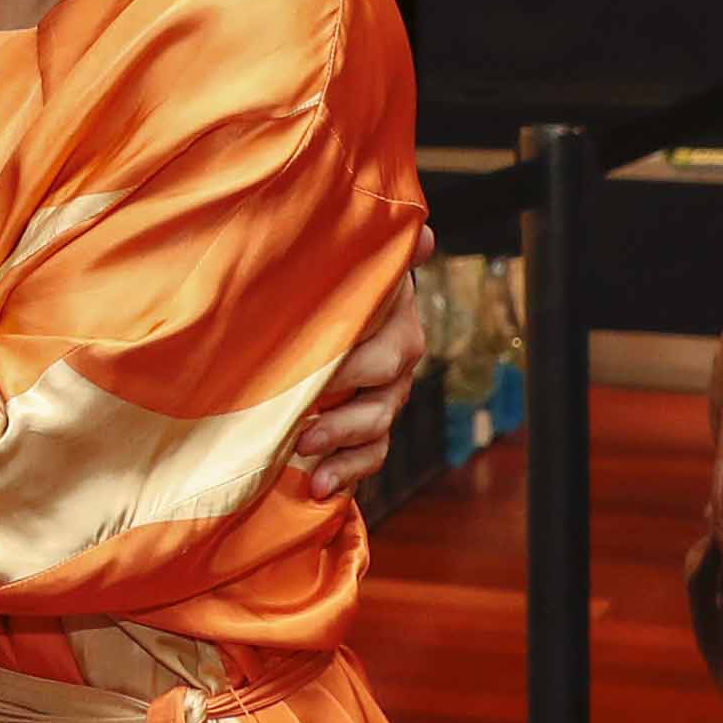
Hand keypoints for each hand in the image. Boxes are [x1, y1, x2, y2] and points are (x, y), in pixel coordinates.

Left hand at [296, 222, 438, 497]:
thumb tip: (423, 234)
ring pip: (377, 431)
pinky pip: (371, 456)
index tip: (315, 382)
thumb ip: (384, 255)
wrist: (336, 296)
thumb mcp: (352, 262)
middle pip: (382, 400)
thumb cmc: (336, 275)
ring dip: (344, 453)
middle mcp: (398, 361)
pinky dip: (347, 474)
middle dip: (342, 420)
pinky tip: (320, 489)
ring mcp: (387, 395)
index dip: (351, 371)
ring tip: (308, 463)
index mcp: (396, 323)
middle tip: (300, 430)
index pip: (385, 354)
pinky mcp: (372, 423)